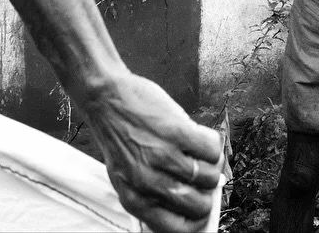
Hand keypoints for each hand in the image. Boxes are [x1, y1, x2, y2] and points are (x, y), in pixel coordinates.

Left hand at [88, 71, 223, 231]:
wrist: (105, 98)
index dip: (196, 221)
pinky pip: (212, 149)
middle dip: (208, 193)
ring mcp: (164, 157)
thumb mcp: (126, 175)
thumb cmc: (117, 135)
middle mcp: (148, 183)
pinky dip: (212, 144)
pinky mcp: (177, 132)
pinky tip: (200, 138)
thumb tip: (194, 198)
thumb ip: (154, 192)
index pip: (177, 229)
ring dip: (212, 164)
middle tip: (203, 177)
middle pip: (200, 205)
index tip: (201, 208)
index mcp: (134, 199)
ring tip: (200, 152)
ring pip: (211, 176)